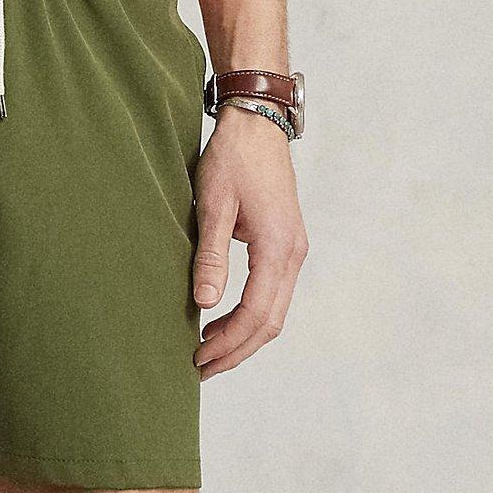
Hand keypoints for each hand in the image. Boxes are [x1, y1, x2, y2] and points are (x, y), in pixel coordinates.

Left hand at [193, 107, 306, 373]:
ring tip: (208, 351)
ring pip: (274, 312)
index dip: (228, 342)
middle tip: (200, 367)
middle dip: (236, 350)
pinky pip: (273, 294)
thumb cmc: (232, 159)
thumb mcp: (213, 205)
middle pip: (270, 322)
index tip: (198, 358)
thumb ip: (211, 256)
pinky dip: (250, 316)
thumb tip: (205, 304)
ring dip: (244, 336)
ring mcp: (293, 250)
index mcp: (278, 248)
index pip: (256, 313)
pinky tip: (222, 319)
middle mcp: (293, 254)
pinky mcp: (286, 245)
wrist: (257, 125)